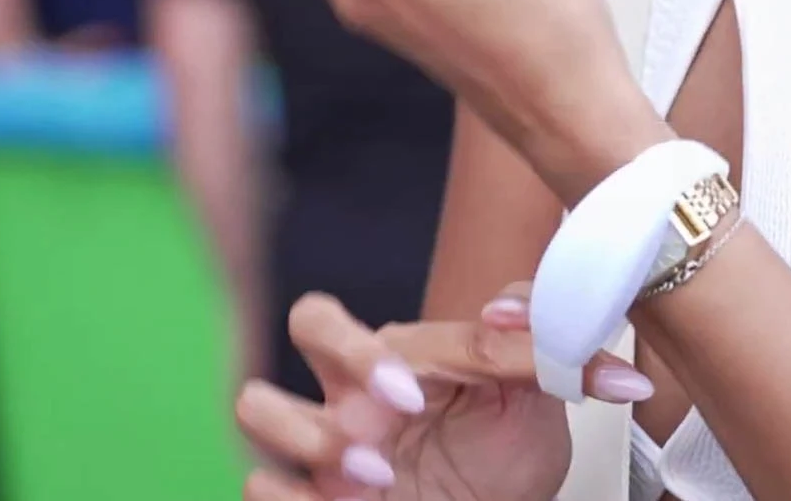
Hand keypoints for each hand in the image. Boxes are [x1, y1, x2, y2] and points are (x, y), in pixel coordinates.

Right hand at [236, 286, 651, 500]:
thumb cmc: (501, 456)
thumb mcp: (531, 400)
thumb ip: (533, 342)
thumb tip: (512, 307)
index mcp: (396, 355)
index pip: (374, 322)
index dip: (375, 356)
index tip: (416, 396)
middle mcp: (351, 390)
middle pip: (308, 322)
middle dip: (340, 356)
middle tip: (382, 407)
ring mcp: (326, 447)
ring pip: (258, 406)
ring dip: (308, 438)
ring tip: (373, 476)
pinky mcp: (314, 497)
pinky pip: (260, 485)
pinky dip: (286, 496)